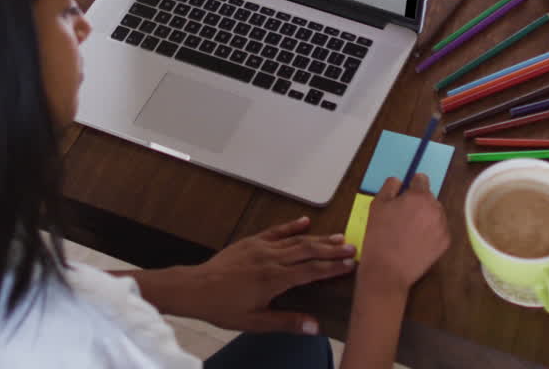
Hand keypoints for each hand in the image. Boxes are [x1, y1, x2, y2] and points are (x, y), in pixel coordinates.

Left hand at [177, 216, 355, 333]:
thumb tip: (314, 326)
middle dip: (332, 249)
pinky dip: (292, 226)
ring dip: (319, 238)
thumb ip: (286, 321)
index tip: (351, 265)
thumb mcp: (255, 322)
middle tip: (353, 248)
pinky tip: (305, 222)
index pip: (311, 270)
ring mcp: (261, 247)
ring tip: (339, 236)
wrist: (195, 288)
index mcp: (274, 279)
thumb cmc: (223, 307)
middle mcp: (271, 259)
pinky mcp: (251, 241)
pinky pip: (276, 231)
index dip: (333, 267)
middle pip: (308, 250)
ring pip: (296, 239)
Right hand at [358, 175, 449, 293]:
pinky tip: (416, 241)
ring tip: (409, 231)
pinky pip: (439, 230)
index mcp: (419, 196)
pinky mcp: (445, 243)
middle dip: (418, 202)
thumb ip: (389, 187)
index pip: (421, 179)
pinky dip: (431, 232)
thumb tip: (399, 181)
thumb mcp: (377, 205)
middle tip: (403, 216)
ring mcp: (443, 226)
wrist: (387, 270)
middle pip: (429, 197)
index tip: (404, 194)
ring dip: (426, 216)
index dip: (411, 184)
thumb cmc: (379, 236)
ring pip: (435, 213)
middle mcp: (435, 209)